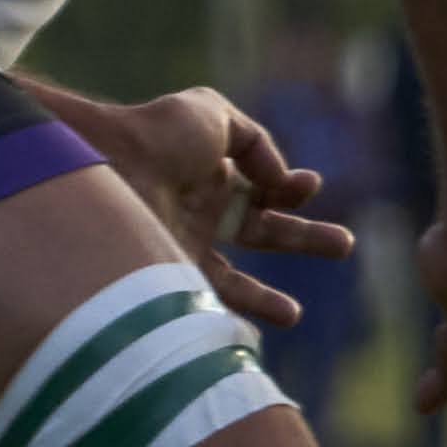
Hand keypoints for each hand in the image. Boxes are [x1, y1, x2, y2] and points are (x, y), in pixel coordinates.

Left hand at [51, 84, 349, 325]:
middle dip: (306, 240)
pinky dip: (228, 318)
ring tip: (294, 314)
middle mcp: (203, 216)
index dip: (294, 192)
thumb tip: (282, 184)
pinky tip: (250, 331)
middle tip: (345, 245)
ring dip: (265, 299)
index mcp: (217, 178)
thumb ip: (259, 144)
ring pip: (233, 283)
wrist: (100, 161)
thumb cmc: (155, 132)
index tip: (306, 188)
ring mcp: (182, 248)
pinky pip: (202, 304)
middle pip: (265, 235)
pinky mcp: (164, 277)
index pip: (269, 192)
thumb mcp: (215, 115)